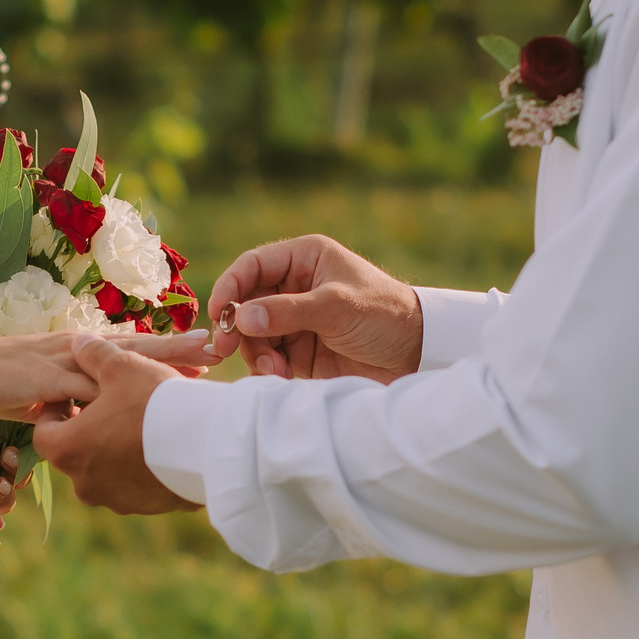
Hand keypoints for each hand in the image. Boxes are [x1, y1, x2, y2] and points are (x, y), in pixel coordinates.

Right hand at [0, 328, 213, 420]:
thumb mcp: (44, 394)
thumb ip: (70, 401)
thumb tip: (87, 417)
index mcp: (77, 353)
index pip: (129, 351)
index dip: (165, 352)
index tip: (202, 353)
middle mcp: (77, 351)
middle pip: (136, 348)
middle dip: (177, 349)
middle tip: (217, 346)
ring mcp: (65, 362)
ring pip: (122, 361)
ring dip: (161, 361)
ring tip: (199, 363)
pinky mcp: (50, 378)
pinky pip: (90, 385)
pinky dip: (118, 389)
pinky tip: (143, 391)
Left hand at [32, 335, 196, 514]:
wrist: (207, 445)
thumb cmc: (154, 402)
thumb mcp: (122, 366)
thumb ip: (94, 354)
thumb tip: (80, 343)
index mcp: (67, 450)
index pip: (45, 431)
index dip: (58, 409)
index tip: (75, 395)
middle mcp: (84, 482)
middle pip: (75, 451)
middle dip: (89, 428)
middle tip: (110, 407)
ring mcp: (115, 499)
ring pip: (105, 468)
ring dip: (114, 448)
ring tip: (139, 423)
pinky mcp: (145, 507)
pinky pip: (134, 483)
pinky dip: (139, 466)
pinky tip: (160, 444)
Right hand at [203, 236, 421, 381]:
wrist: (418, 356)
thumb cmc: (385, 315)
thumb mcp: (336, 307)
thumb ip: (287, 312)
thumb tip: (241, 319)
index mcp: (304, 260)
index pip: (252, 267)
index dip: (230, 287)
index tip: (220, 314)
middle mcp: (295, 287)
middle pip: (246, 304)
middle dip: (237, 327)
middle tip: (226, 349)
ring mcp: (295, 321)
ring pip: (254, 335)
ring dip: (256, 354)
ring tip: (274, 371)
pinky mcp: (300, 352)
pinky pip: (269, 358)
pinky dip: (269, 370)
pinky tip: (282, 378)